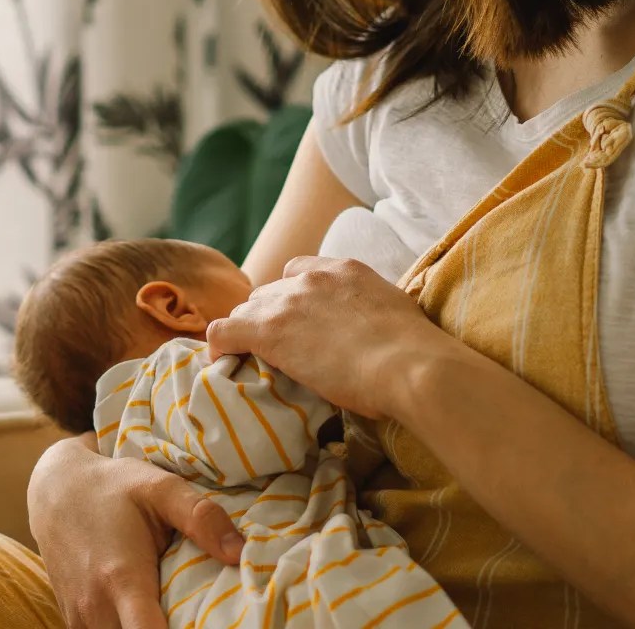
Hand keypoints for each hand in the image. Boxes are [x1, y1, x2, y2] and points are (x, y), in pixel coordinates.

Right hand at [27, 433, 244, 627]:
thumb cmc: (114, 487)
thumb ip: (201, 517)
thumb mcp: (159, 487)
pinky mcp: (73, 622)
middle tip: (197, 617)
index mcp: (122, 578)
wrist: (55, 491)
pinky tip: (150, 615)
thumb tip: (241, 554)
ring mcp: (80, 618)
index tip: (199, 626)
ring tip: (175, 616)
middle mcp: (95, 607)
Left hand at [205, 255, 444, 419]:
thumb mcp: (392, 314)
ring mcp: (287, 302)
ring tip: (252, 360)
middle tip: (277, 348)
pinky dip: (220, 345)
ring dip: (248, 332)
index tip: (295, 322)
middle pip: (268, 292)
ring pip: (246, 311)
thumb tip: (370, 333)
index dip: (291, 298)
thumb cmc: (415, 353)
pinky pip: (224, 330)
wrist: (409, 365)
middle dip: (268, 316)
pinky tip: (222, 362)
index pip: (297, 272)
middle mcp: (311, 278)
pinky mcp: (268, 331)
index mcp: (343, 269)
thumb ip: (370, 311)